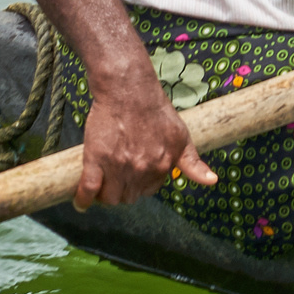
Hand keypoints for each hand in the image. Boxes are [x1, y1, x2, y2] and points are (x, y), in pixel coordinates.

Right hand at [74, 79, 218, 209]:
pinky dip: (83, 200)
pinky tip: (81, 203)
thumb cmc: (156, 111)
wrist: (128, 90)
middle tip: (117, 175)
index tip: (134, 174)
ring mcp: (117, 166)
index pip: (149, 191)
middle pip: (128, 197)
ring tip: (103, 183)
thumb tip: (212, 182)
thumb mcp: (181, 137)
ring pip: (109, 198)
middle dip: (123, 190)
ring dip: (105, 195)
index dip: (141, 184)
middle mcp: (141, 169)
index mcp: (162, 165)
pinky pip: (88, 190)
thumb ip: (193, 163)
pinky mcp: (95, 159)